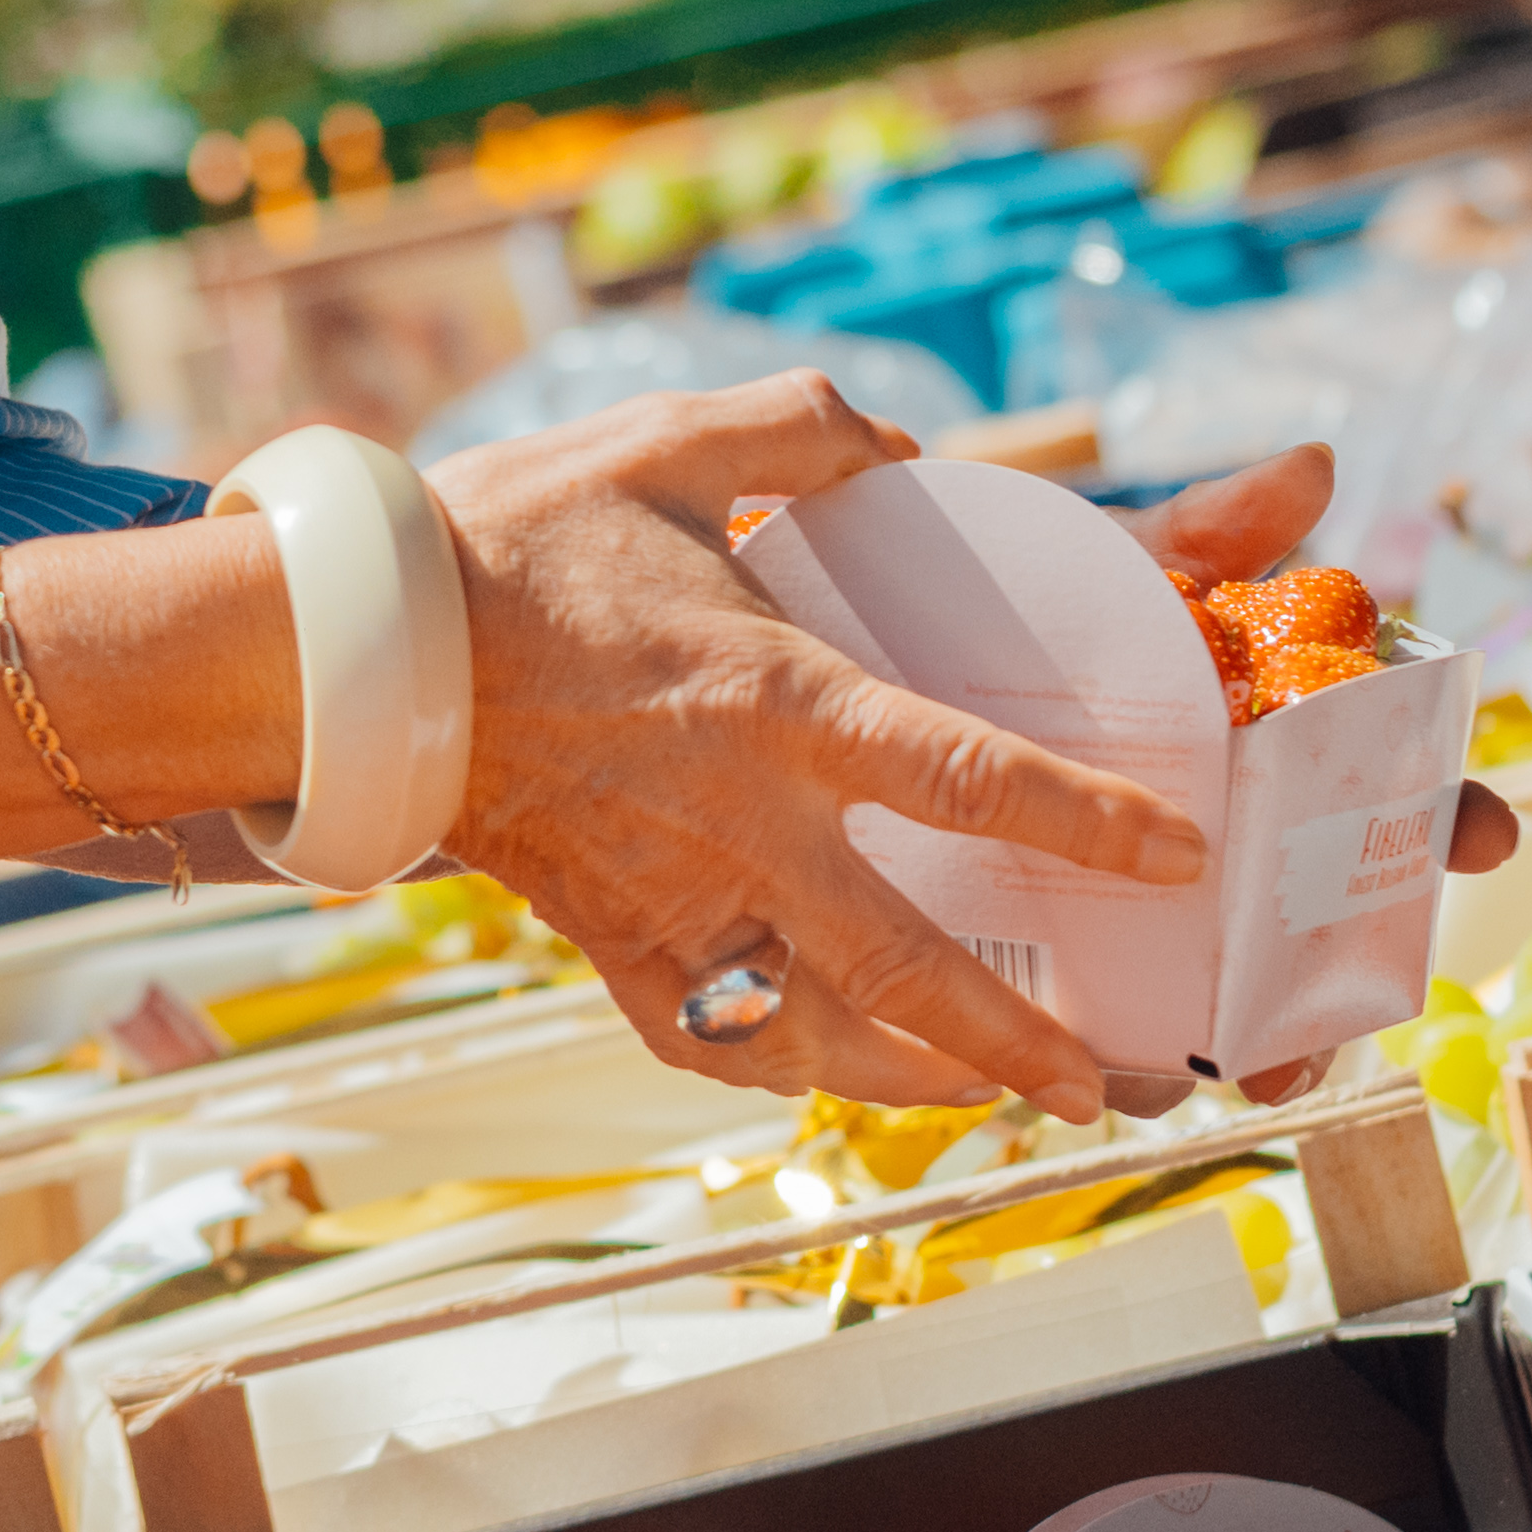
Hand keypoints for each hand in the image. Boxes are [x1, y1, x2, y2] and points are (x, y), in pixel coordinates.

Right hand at [419, 385, 1511, 1123]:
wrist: (355, 651)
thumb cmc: (508, 539)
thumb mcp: (664, 441)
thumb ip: (800, 433)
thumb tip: (901, 445)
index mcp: (774, 702)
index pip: (965, 776)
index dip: (1083, 821)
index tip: (1175, 856)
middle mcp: (738, 825)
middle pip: (908, 966)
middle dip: (1020, 1038)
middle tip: (1110, 1082)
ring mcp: (671, 900)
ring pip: (817, 1034)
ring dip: (922, 1080)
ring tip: (1002, 1098)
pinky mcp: (606, 941)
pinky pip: (710, 1037)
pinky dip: (780, 1066)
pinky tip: (830, 1069)